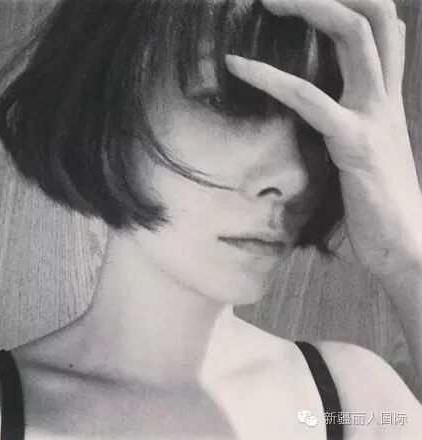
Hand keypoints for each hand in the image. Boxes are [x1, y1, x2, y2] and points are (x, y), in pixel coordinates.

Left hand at [225, 0, 421, 278]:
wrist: (404, 245)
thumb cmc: (378, 206)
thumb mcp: (366, 156)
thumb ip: (349, 129)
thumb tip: (322, 119)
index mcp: (386, 102)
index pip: (384, 30)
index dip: (353, 3)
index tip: (310, 1)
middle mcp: (384, 99)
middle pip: (374, 18)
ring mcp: (373, 118)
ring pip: (354, 37)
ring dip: (311, 8)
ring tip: (266, 0)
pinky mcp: (354, 145)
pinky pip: (311, 99)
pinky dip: (270, 78)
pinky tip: (237, 66)